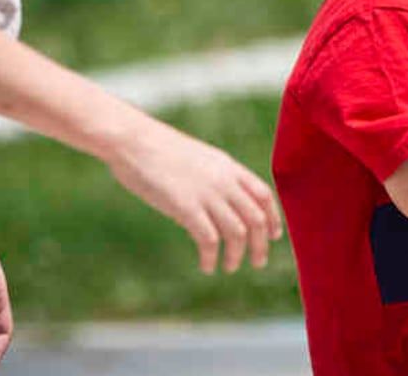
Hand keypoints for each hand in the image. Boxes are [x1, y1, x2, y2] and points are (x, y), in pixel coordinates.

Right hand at [105, 122, 282, 274]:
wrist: (134, 140)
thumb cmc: (159, 150)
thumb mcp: (198, 159)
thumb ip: (214, 178)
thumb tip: (219, 204)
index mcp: (228, 167)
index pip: (263, 195)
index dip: (273, 218)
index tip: (274, 236)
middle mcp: (223, 180)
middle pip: (256, 218)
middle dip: (261, 244)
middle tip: (258, 262)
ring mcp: (206, 193)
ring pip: (237, 233)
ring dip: (236, 255)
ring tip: (230, 267)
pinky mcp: (186, 207)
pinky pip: (209, 240)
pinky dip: (211, 258)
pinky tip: (206, 266)